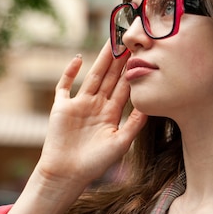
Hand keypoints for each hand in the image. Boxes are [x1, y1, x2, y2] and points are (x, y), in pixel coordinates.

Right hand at [36, 41, 146, 189]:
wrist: (67, 174)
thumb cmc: (95, 163)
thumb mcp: (121, 142)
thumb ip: (134, 123)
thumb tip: (151, 105)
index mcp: (111, 113)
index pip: (124, 87)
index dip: (132, 71)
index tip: (142, 55)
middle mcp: (96, 105)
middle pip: (110, 77)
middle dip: (119, 59)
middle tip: (128, 39)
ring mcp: (79, 105)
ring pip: (92, 77)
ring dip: (101, 60)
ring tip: (110, 42)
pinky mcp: (61, 107)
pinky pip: (64, 86)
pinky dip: (69, 72)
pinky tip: (78, 58)